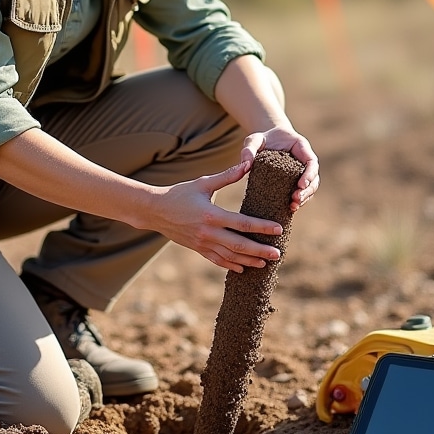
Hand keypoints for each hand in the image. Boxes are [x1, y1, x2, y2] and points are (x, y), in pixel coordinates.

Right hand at [146, 163, 284, 273]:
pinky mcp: (197, 249)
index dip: (261, 227)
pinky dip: (231, 265)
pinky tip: (243, 268)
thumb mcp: (203, 183)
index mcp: (211, 214)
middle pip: (239, 245)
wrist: (155, 210)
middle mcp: (207, 232)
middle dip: (259, 250)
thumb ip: (227, 176)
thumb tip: (247, 164)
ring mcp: (202, 243)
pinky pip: (217, 260)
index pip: (242, 223)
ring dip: (249, 261)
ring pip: (230, 256)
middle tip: (277, 254)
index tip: (278, 229)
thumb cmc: (180, 193)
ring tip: (265, 263)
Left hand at [239, 128, 319, 212]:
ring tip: (293, 207)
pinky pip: (299, 192)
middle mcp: (304, 161)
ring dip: (304, 198)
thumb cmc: (261, 139)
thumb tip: (246, 166)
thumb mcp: (253, 140)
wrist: (265, 142)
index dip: (310, 174)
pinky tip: (289, 209)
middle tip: (295, 199)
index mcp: (301, 147)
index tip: (301, 184)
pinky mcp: (293, 182)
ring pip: (309, 188)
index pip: (311, 161)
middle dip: (307, 190)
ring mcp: (301, 173)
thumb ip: (249, 149)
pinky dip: (297, 201)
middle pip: (314, 178)